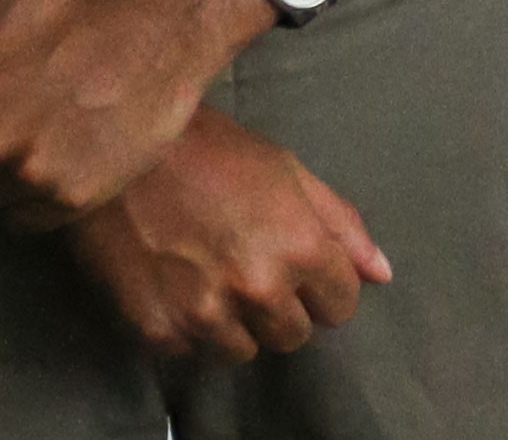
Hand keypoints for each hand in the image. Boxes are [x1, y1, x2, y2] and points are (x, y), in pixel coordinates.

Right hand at [66, 108, 391, 364]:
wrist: (125, 152)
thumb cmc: (216, 152)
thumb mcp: (291, 174)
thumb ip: (342, 227)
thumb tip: (382, 274)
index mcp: (301, 249)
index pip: (340, 306)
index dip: (324, 288)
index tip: (302, 271)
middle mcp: (259, 290)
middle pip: (293, 336)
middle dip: (283, 309)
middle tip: (254, 272)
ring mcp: (206, 315)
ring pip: (243, 353)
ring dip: (236, 326)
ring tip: (216, 283)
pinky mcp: (157, 330)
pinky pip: (190, 354)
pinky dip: (189, 330)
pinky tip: (180, 289)